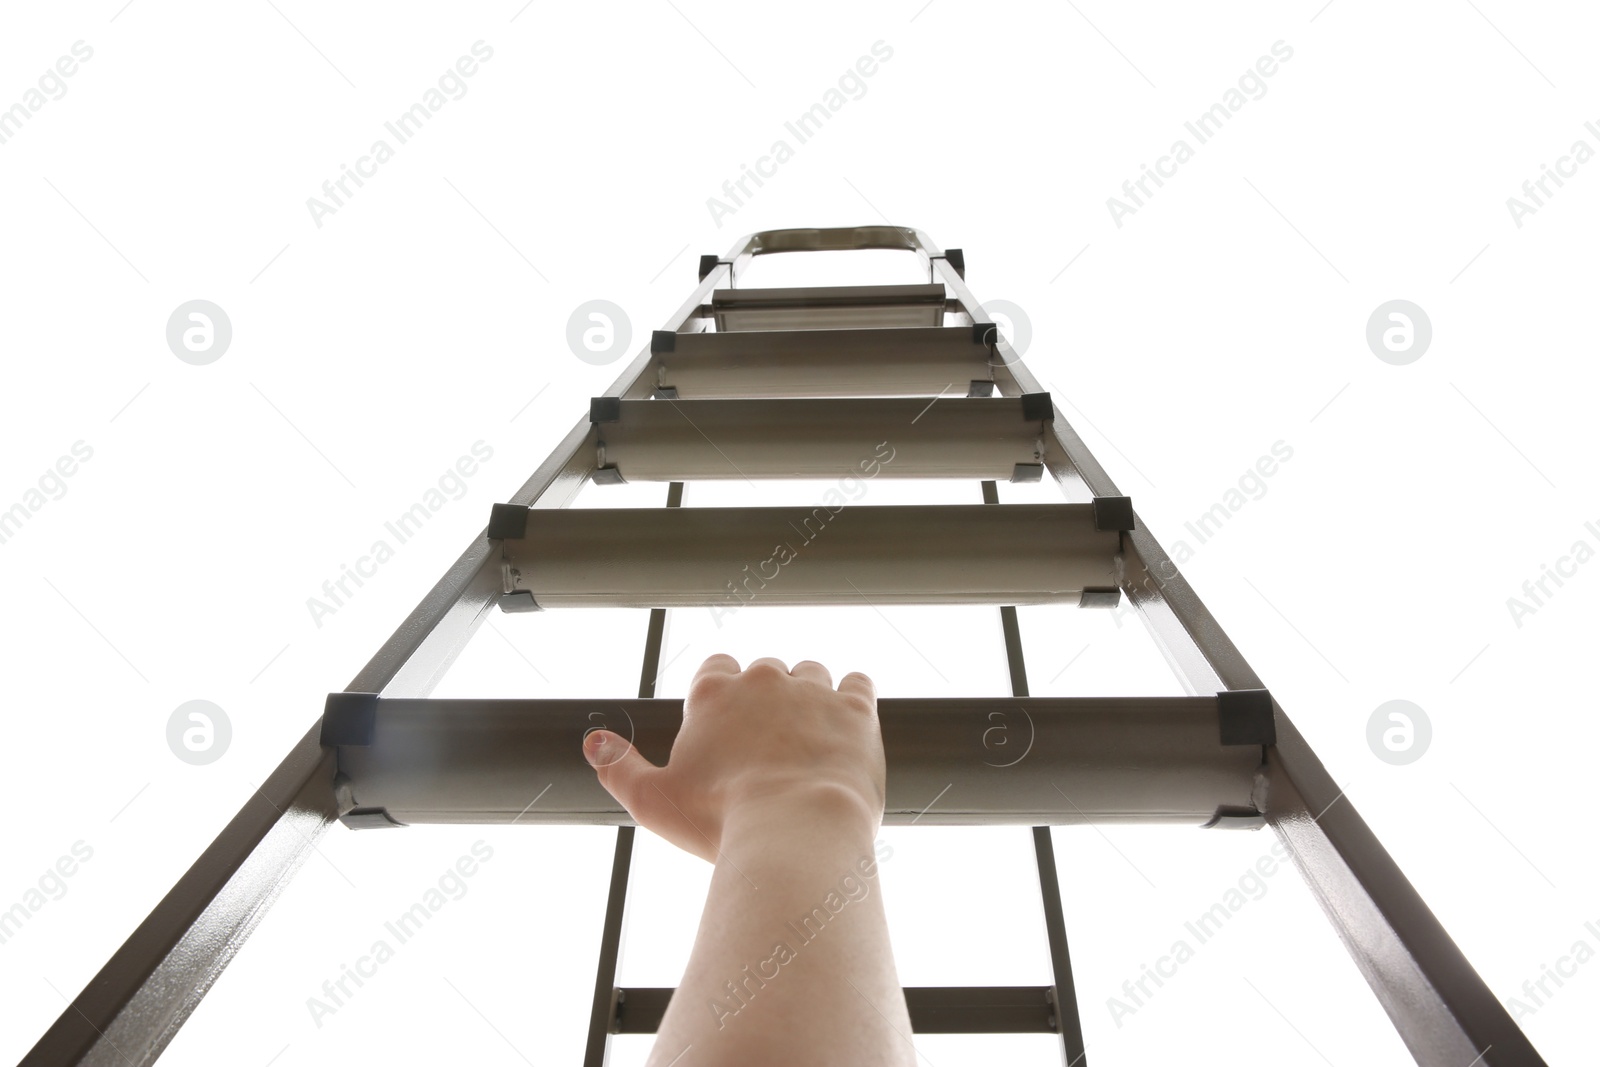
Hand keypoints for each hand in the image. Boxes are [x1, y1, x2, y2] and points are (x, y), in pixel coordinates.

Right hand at [583, 654, 884, 862]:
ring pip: (812, 673)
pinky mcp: (857, 709)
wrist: (796, 833)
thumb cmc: (723, 821)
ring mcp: (814, 690)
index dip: (721, 697)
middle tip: (766, 748)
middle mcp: (765, 679)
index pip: (715, 668)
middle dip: (766, 702)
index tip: (726, 730)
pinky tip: (845, 727)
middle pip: (765, 671)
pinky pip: (858, 683)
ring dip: (810, 698)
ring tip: (808, 742)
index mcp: (715, 693)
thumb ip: (620, 768)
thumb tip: (595, 744)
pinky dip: (852, 700)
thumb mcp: (653, 801)